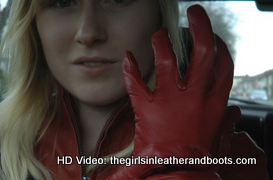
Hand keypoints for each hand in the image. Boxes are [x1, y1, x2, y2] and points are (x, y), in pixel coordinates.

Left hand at [108, 4, 236, 178]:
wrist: (175, 173)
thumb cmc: (195, 157)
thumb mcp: (216, 136)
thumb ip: (224, 120)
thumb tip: (233, 113)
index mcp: (214, 103)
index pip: (223, 66)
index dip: (220, 47)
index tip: (213, 37)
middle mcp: (195, 96)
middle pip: (202, 53)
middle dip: (200, 28)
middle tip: (194, 14)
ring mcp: (170, 100)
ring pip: (169, 60)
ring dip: (163, 42)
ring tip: (160, 33)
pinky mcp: (148, 107)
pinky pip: (136, 81)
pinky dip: (130, 67)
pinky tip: (128, 56)